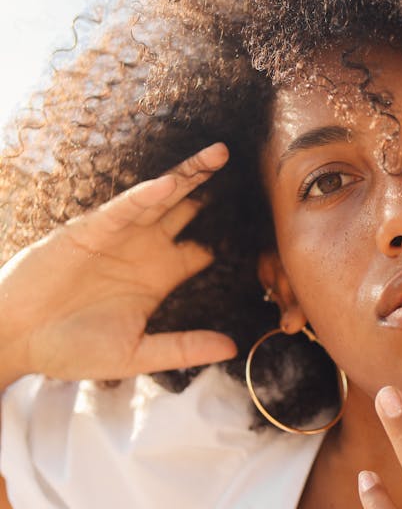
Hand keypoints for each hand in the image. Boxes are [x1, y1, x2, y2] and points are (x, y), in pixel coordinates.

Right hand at [0, 143, 236, 384]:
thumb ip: (183, 348)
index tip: (270, 222)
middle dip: (218, 190)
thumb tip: (232, 348)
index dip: (234, 237)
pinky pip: (122, 209)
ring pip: (162, 197)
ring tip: (220, 154)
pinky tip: (168, 184)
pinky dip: (143, 196)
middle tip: (254, 167)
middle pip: (191, 211)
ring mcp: (119, 236)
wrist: (17, 338)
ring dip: (189, 175)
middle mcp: (145, 249)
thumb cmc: (72, 348)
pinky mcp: (90, 230)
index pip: (206, 249)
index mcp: (160, 277)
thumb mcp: (136, 353)